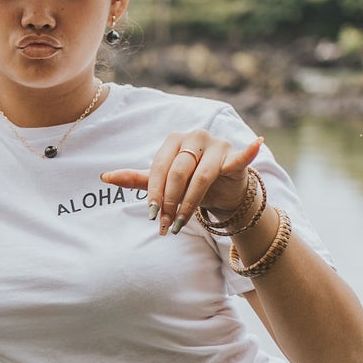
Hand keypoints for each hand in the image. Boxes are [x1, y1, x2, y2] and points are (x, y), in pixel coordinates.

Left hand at [102, 129, 261, 234]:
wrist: (222, 191)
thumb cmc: (189, 184)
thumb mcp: (163, 183)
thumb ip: (136, 180)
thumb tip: (104, 177)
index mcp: (174, 140)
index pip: (159, 167)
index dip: (154, 192)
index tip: (150, 215)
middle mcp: (195, 137)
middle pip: (178, 172)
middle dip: (170, 202)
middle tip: (164, 225)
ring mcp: (217, 145)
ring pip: (201, 177)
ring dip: (189, 203)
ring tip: (181, 223)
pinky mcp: (235, 156)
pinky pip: (241, 155)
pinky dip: (249, 150)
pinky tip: (257, 143)